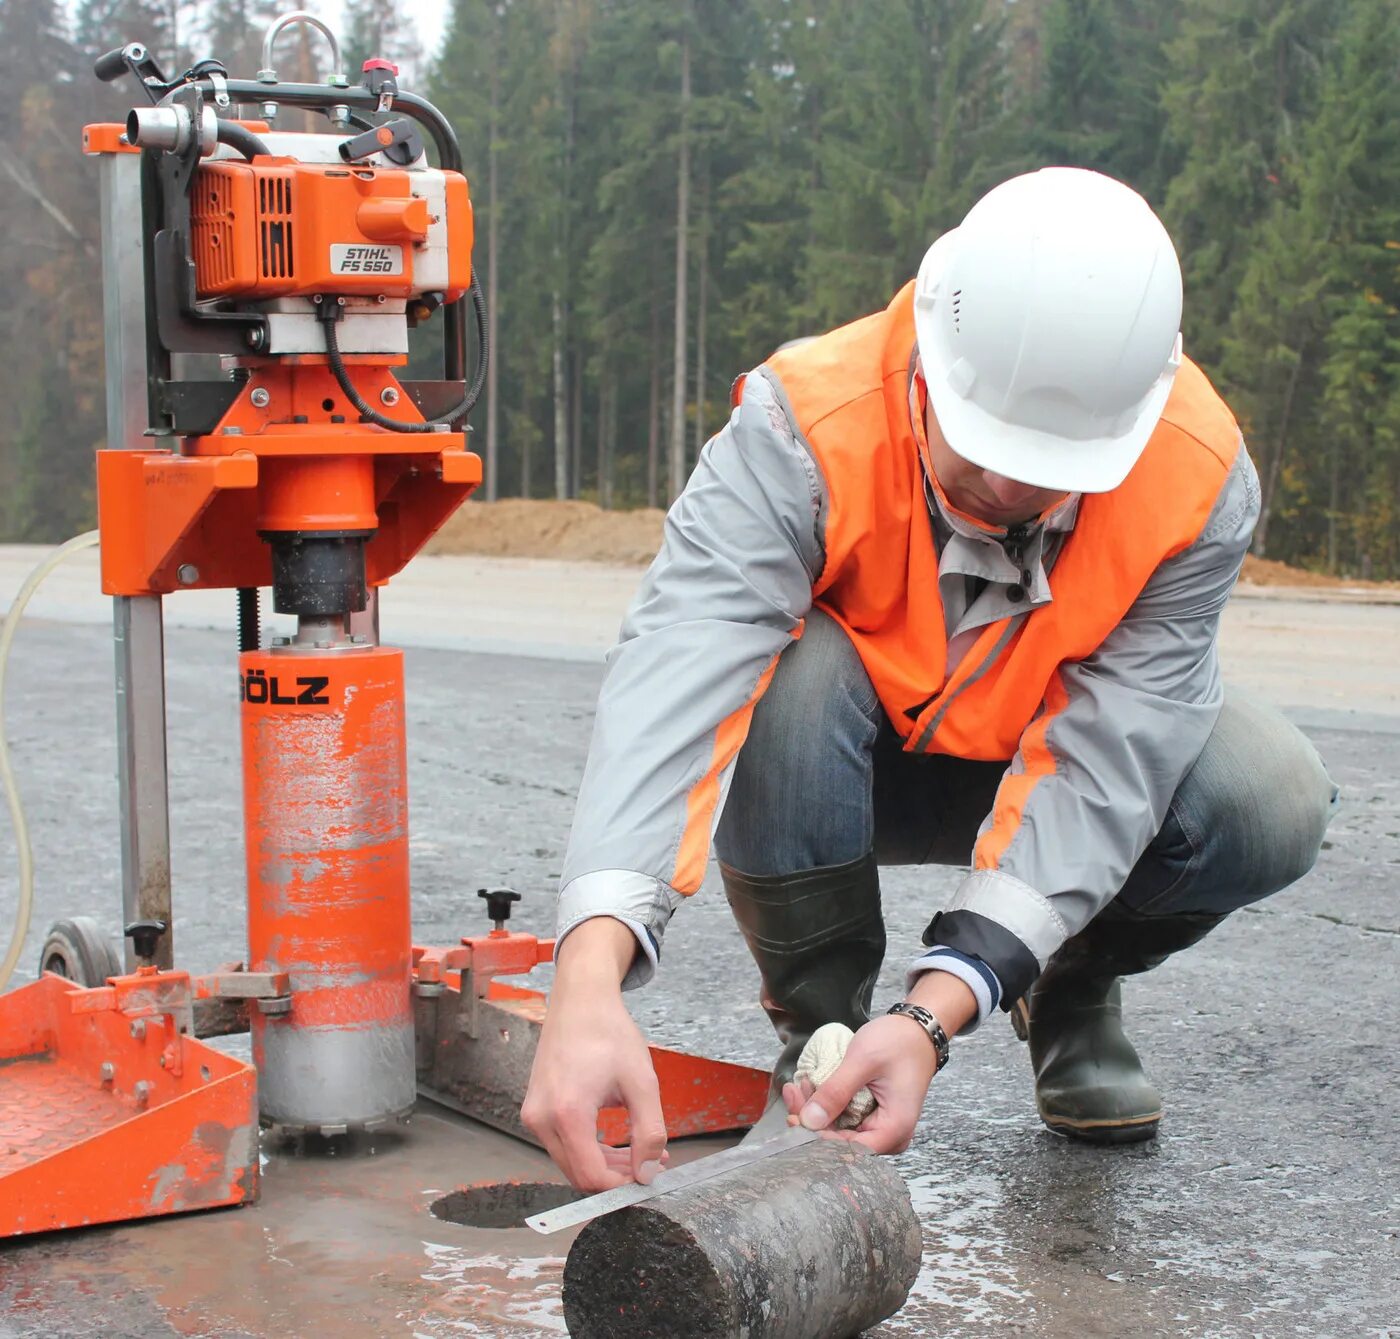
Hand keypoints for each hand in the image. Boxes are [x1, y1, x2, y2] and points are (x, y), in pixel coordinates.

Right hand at [521, 918, 668, 1191]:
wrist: (580, 999)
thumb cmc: (608, 1032)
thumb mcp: (642, 1082)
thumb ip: (650, 1132)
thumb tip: (648, 1173)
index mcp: (567, 1113)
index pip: (590, 1176)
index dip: (622, 1186)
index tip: (649, 1178)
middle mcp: (541, 1118)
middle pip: (578, 1173)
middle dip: (617, 1175)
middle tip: (652, 1162)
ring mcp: (534, 1114)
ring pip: (571, 1160)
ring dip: (606, 1162)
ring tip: (642, 1149)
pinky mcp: (535, 1109)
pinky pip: (563, 1143)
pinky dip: (590, 1146)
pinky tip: (618, 1137)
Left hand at [781, 971, 975, 1153]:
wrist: (917, 1030)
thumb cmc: (898, 1042)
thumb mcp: (862, 1062)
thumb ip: (836, 1092)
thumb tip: (808, 1122)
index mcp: (894, 1129)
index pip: (849, 1151)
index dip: (818, 1139)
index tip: (795, 1117)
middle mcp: (890, 1136)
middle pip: (842, 1143)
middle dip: (813, 1120)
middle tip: (794, 1092)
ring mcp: (881, 1128)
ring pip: (840, 1131)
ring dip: (817, 1111)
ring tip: (800, 1085)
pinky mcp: (873, 1118)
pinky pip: (845, 1119)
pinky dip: (827, 1104)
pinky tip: (812, 1087)